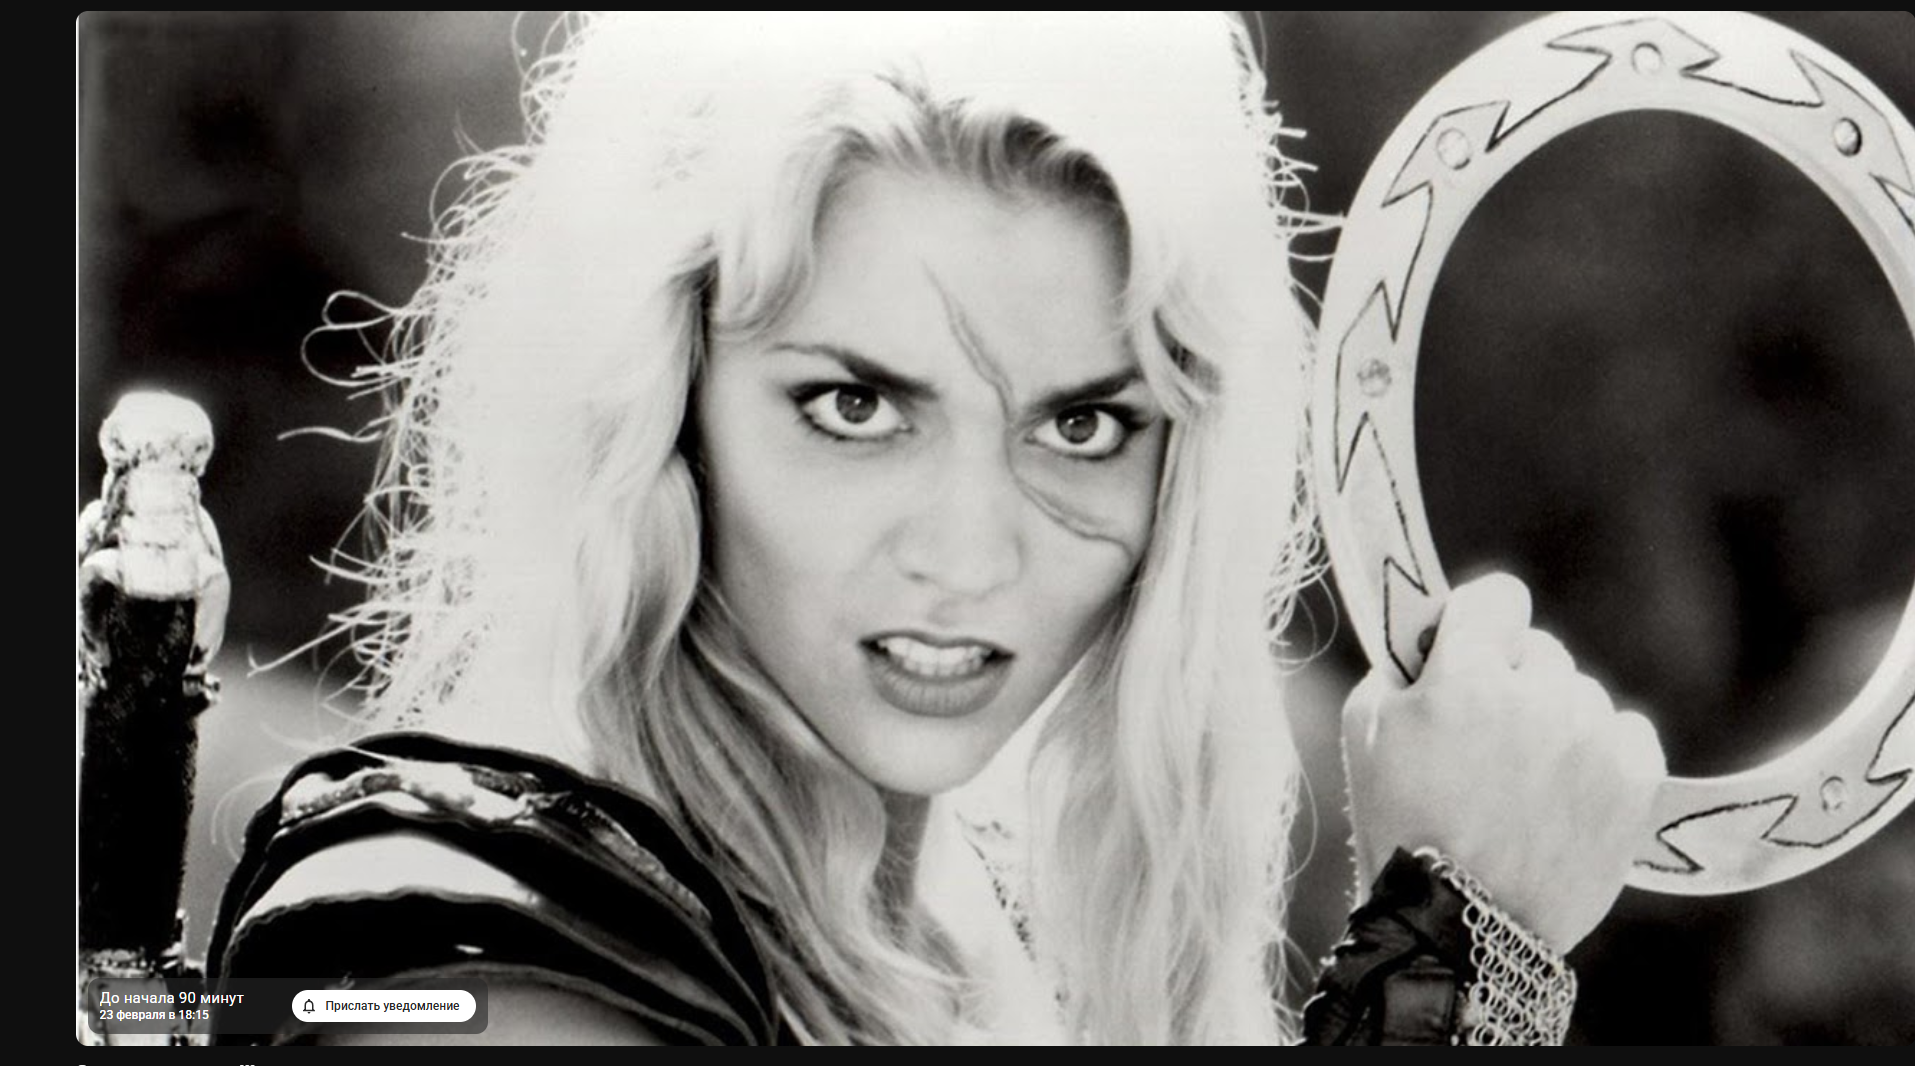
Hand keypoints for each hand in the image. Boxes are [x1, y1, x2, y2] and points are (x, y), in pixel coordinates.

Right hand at [1340, 573, 1664, 951]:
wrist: (1458, 925)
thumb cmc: (1400, 823)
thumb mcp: (1365, 729)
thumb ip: (1401, 665)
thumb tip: (1435, 636)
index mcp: (1468, 675)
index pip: (1499, 596)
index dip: (1479, 624)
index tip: (1468, 652)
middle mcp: (1539, 695)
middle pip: (1541, 651)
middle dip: (1513, 683)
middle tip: (1484, 742)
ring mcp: (1592, 737)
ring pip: (1582, 695)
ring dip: (1556, 724)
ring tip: (1523, 786)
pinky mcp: (1634, 779)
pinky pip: (1628, 733)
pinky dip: (1601, 756)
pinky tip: (1565, 795)